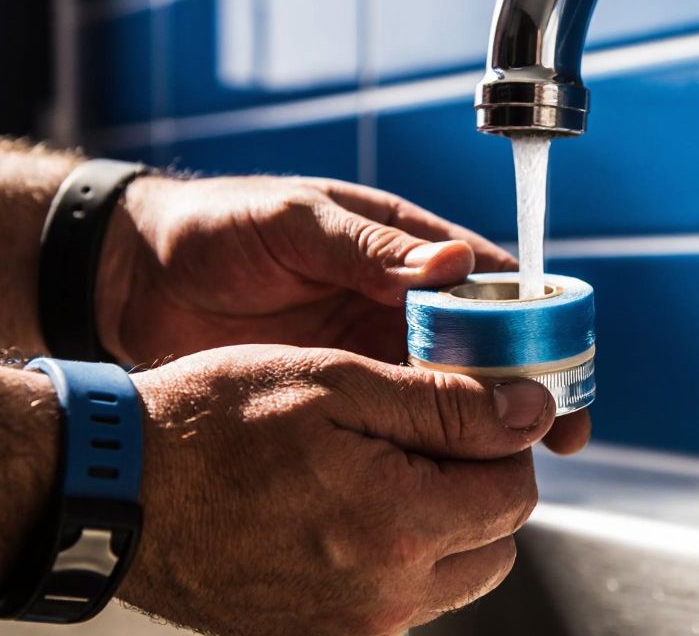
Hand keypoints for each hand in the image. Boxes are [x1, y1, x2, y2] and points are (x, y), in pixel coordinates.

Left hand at [98, 174, 589, 454]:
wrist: (133, 279)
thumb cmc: (215, 230)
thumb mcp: (294, 226)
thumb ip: (367, 250)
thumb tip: (452, 265)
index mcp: (401, 246)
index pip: (492, 280)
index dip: (537, 319)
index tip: (565, 360)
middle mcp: (398, 299)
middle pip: (486, 343)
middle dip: (527, 384)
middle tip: (559, 432)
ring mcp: (369, 347)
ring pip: (448, 389)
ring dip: (485, 422)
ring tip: (516, 464)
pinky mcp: (339, 390)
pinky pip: (399, 418)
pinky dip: (428, 443)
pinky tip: (448, 472)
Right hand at [120, 345, 555, 635]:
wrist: (110, 490)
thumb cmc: (212, 422)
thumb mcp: (335, 382)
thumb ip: (445, 404)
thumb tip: (531, 412)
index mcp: (398, 527)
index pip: (515, 490)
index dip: (501, 439)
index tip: (466, 406)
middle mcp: (384, 598)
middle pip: (494, 541)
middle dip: (476, 484)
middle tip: (417, 436)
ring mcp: (349, 630)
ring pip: (451, 576)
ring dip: (439, 522)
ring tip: (371, 470)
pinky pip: (397, 600)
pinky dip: (392, 556)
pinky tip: (339, 511)